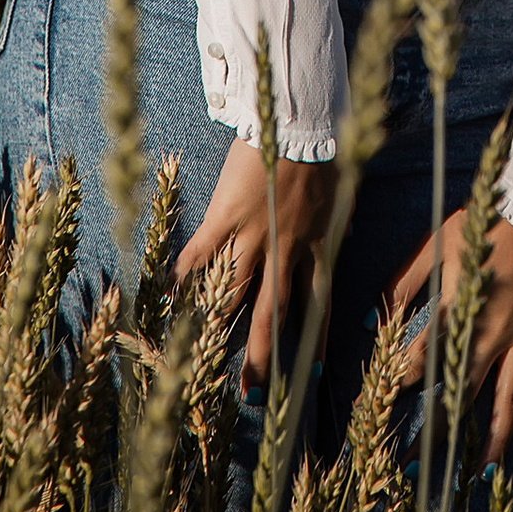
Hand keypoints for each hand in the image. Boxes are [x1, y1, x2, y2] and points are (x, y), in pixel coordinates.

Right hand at [175, 139, 337, 383]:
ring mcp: (255, 234)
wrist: (301, 118)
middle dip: (264, 354)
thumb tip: (342, 232)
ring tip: (206, 357)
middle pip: (274, 311)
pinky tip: (170, 295)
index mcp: (320, 242)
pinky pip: (202, 252)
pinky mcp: (227, 215)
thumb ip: (336, 219)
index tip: (314, 371)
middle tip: (253, 393)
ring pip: (235, 291)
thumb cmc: (327, 147)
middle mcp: (288, 248)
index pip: (320, 301)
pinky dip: (185, 273)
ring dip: (220, 325)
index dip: (317, 337)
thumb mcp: (342, 191)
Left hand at [389, 211, 512, 456]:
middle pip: (460, 395)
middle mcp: (489, 334)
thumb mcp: (436, 245)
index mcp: (457, 312)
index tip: (372, 416)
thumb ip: (402, 283)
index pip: (418, 361)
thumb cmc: (485, 222)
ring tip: (485, 477)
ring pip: (510, 399)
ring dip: (497, 440)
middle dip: (436, 434)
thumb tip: (369, 321)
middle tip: (416, 474)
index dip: (394, 388)